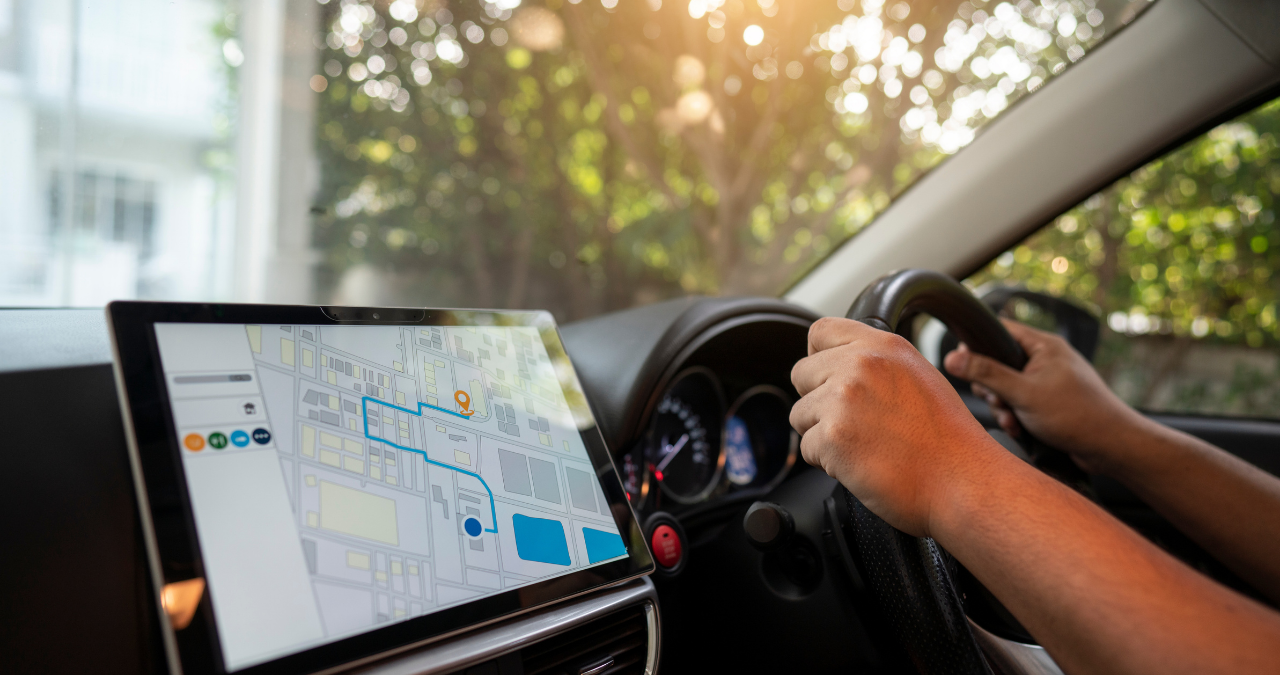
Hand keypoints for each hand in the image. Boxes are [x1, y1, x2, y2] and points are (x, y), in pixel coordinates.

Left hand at [790, 318, 1011, 536]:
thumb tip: (841, 363)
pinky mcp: (832, 437)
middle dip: (817, 400)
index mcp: (882, 347)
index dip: (819, 358)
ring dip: (821, 434)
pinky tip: (860, 463)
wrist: (962, 481)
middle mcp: (860, 366)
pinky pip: (805, 448)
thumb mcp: (918, 375)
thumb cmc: (947, 439)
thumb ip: (876, 363)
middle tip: (852, 422)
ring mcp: (842, 400)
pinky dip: (827, 462)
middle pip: (801, 374)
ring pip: (800, 414)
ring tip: (862, 445)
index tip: (828, 378)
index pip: (820, 331)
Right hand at [942, 319, 1143, 473]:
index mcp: (1044, 346)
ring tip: (1014, 422)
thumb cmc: (1076, 415)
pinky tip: (1021, 430)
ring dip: (1004, 407)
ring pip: (1009, 388)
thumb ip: (986, 374)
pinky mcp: (1051, 402)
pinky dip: (1017, 417)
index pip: (1000, 330)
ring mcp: (1049, 381)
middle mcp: (1047, 360)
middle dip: (992, 388)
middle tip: (999, 402)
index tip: (964, 363)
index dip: (977, 344)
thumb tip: (952, 358)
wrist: (1112, 446)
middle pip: (999, 363)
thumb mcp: (1023, 393)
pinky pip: (1022, 404)